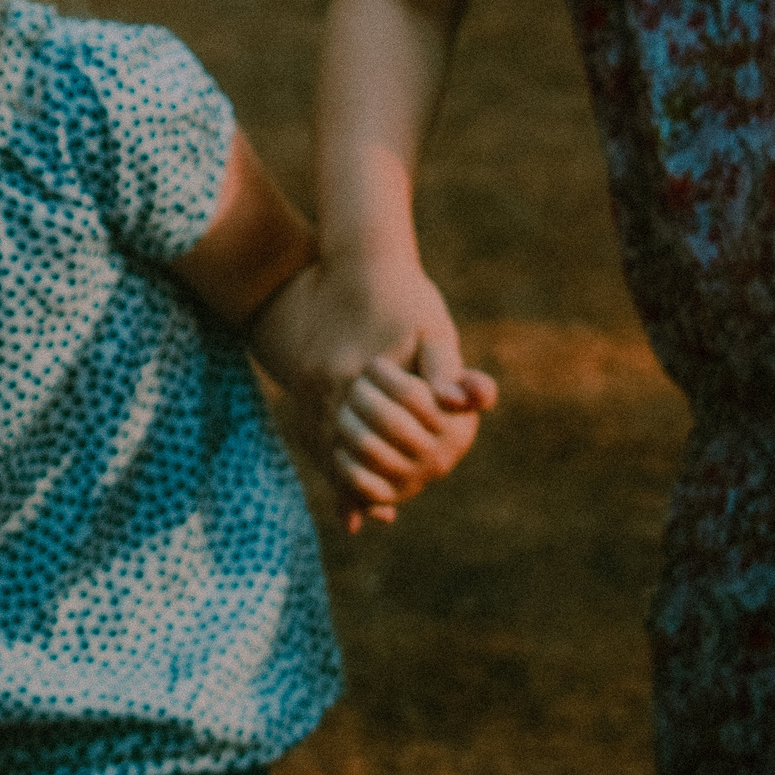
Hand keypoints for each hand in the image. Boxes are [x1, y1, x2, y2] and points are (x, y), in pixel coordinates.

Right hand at [249, 256, 495, 527]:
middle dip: (350, 484)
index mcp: (354, 377)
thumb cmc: (405, 295)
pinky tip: (337, 460)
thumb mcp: (434, 331)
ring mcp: (308, 376)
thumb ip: (447, 371)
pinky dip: (324, 445)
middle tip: (370, 517)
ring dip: (335, 469)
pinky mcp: (305, 370)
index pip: (359, 444)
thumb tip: (469, 404)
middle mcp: (323, 382)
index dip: (371, 480)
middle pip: (332, 448)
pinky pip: (311, 418)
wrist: (362, 257)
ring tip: (353, 506)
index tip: (385, 513)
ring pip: (317, 436)